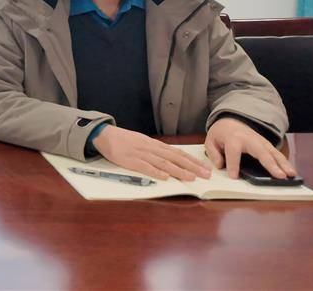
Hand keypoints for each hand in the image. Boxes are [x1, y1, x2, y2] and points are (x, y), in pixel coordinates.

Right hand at [92, 125, 211, 181]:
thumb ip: (157, 151)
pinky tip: (165, 177)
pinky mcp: (130, 160)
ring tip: (191, 178)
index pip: (178, 153)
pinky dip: (155, 172)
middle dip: (192, 167)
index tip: (206, 167)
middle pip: (175, 158)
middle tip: (206, 175)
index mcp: (155, 145)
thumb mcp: (143, 143)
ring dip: (178, 170)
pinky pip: (144, 167)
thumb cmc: (125, 140)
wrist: (105, 135)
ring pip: (163, 163)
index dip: (193, 161)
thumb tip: (173, 160)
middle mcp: (151, 149)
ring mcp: (141, 154)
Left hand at [205, 117, 296, 179]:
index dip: (233, 165)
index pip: (233, 152)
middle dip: (271, 164)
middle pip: (261, 152)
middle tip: (280, 176)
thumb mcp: (210, 141)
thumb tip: (220, 166)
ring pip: (273, 152)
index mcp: (232, 138)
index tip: (234, 176)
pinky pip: (276, 153)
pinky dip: (284, 162)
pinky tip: (290, 171)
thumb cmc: (220, 134)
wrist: (230, 121)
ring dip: (283, 164)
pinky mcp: (266, 144)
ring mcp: (260, 141)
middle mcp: (249, 139)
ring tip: (291, 175)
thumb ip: (213, 153)